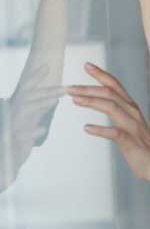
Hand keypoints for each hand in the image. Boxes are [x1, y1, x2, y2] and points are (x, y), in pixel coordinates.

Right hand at [2, 65, 63, 188]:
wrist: (3, 162)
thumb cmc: (16, 140)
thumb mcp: (27, 122)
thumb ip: (37, 111)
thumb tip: (53, 99)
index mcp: (15, 107)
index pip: (25, 89)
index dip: (34, 77)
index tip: (46, 66)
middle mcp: (11, 113)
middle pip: (29, 97)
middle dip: (47, 91)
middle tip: (64, 88)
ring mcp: (11, 126)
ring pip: (25, 111)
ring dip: (41, 104)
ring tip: (56, 100)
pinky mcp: (11, 142)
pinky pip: (22, 135)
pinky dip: (31, 132)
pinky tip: (41, 130)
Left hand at [67, 63, 149, 180]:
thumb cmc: (139, 145)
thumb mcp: (128, 122)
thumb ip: (115, 110)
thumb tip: (94, 100)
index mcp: (131, 106)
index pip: (115, 85)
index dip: (101, 74)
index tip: (86, 65)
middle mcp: (132, 112)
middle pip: (110, 93)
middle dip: (88, 88)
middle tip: (69, 88)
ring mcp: (132, 126)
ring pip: (112, 107)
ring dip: (92, 102)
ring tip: (74, 100)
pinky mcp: (131, 142)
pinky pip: (115, 133)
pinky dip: (100, 129)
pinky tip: (87, 128)